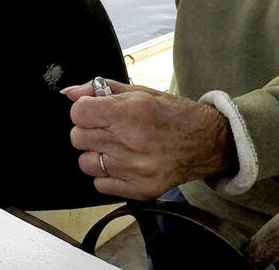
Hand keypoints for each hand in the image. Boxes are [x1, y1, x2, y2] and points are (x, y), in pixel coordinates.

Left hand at [64, 80, 235, 200]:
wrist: (207, 142)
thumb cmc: (174, 114)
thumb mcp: (141, 92)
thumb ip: (103, 90)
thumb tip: (70, 93)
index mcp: (132, 112)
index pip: (79, 113)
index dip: (84, 110)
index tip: (94, 110)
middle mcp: (132, 141)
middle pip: (78, 137)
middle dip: (89, 130)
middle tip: (107, 127)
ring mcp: (135, 169)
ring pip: (86, 162)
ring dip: (96, 153)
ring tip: (116, 146)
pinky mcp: (140, 189)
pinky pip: (100, 184)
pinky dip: (107, 174)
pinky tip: (124, 162)